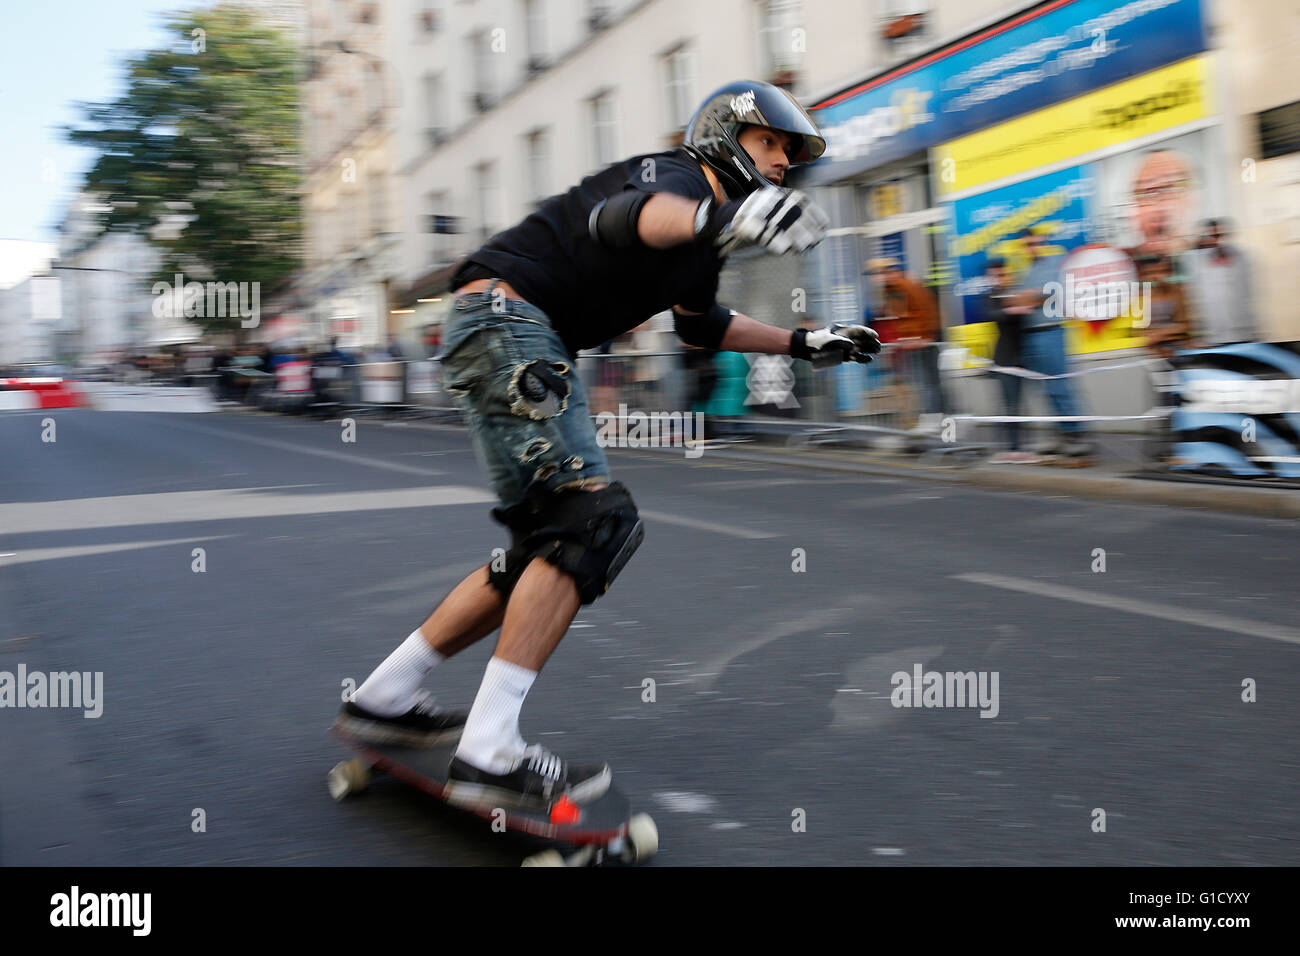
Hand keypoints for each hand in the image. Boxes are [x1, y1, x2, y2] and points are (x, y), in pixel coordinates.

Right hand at [705, 186, 828, 254]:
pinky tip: (784, 249)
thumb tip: (811, 230)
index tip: (823, 226)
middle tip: (815, 240)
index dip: (814, 214)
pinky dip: (777, 243)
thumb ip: (788, 215)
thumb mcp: (770, 210)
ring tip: (803, 247)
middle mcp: (769, 199)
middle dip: (807, 228)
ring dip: (796, 236)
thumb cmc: (748, 218)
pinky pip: (766, 234)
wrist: (719, 219)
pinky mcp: (748, 223)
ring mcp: (758, 210)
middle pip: (794, 213)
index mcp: (776, 193)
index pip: (801, 201)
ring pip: (783, 224)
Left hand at [791, 323, 880, 367]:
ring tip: (877, 351)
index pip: (859, 330)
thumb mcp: (829, 339)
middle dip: (871, 342)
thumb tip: (851, 346)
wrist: (809, 348)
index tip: (875, 335)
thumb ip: (841, 342)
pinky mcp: (843, 357)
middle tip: (879, 346)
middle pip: (862, 340)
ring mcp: (845, 348)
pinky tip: (870, 359)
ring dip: (869, 350)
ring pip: (860, 348)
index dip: (868, 332)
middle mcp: (846, 339)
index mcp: (844, 331)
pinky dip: (862, 359)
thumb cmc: (818, 341)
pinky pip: (855, 357)